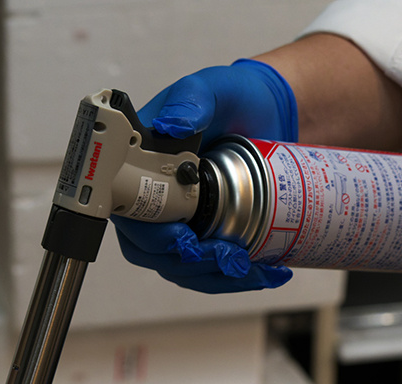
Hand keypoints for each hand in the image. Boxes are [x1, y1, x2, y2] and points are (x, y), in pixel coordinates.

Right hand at [114, 59, 296, 292]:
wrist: (272, 113)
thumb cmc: (235, 97)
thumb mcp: (213, 87)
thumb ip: (191, 99)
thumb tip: (169, 126)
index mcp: (139, 165)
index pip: (129, 212)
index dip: (152, 234)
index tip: (185, 240)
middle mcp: (151, 197)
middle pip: (151, 251)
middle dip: (193, 263)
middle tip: (232, 258)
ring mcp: (178, 220)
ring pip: (180, 268)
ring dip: (216, 277)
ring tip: (257, 271)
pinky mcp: (206, 234)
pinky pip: (207, 269)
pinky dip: (234, 278)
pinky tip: (268, 272)